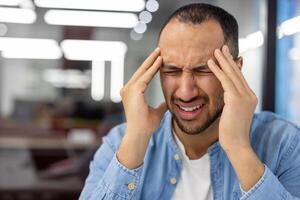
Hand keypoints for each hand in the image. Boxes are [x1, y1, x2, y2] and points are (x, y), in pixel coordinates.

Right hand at [117, 47, 166, 168]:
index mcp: (132, 93)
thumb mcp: (156, 113)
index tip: (159, 59)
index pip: (143, 76)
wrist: (140, 134)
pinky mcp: (133, 91)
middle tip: (159, 49)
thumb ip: (161, 106)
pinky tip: (159, 61)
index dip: (151, 67)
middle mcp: (128, 89)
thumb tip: (167, 103)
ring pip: (142, 71)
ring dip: (152, 61)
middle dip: (150, 60)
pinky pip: (145, 77)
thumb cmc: (146, 126)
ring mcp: (128, 90)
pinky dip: (152, 69)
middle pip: (141, 71)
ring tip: (160, 51)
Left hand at [207, 45, 263, 190]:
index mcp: (249, 98)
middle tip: (222, 47)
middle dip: (228, 59)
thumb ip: (232, 103)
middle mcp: (249, 95)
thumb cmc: (231, 132)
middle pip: (237, 72)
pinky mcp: (236, 99)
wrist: (236, 144)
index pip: (239, 78)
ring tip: (215, 50)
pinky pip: (224, 80)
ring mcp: (244, 96)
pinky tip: (210, 62)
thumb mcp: (232, 114)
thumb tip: (226, 97)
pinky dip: (217, 70)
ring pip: (231, 73)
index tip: (227, 57)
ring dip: (223, 60)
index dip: (233, 66)